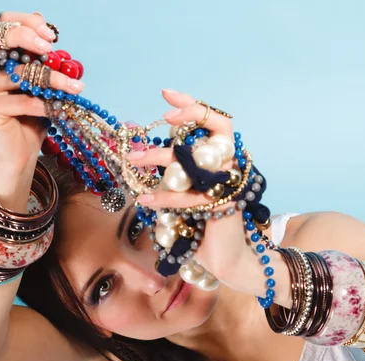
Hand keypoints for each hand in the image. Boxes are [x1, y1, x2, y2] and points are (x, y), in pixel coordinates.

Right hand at [0, 12, 83, 177]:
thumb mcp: (41, 86)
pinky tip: (60, 108)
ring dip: (53, 80)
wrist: (20, 155)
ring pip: (20, 73)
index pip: (0, 24)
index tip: (50, 33)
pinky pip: (22, 100)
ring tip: (75, 88)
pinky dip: (45, 104)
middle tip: (52, 48)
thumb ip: (42, 63)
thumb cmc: (31, 118)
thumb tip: (53, 38)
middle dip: (29, 38)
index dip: (24, 22)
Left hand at [127, 90, 260, 294]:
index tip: (165, 95)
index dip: (192, 104)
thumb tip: (137, 150)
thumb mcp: (183, 191)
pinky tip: (144, 201)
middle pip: (212, 130)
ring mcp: (229, 185)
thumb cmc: (201, 226)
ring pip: (195, 159)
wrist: (224, 261)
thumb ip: (171, 171)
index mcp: (222, 160)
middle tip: (157, 121)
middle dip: (184, 119)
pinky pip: (188, 195)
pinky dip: (163, 198)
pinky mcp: (223, 205)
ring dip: (161, 157)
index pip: (214, 121)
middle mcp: (230, 168)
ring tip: (134, 160)